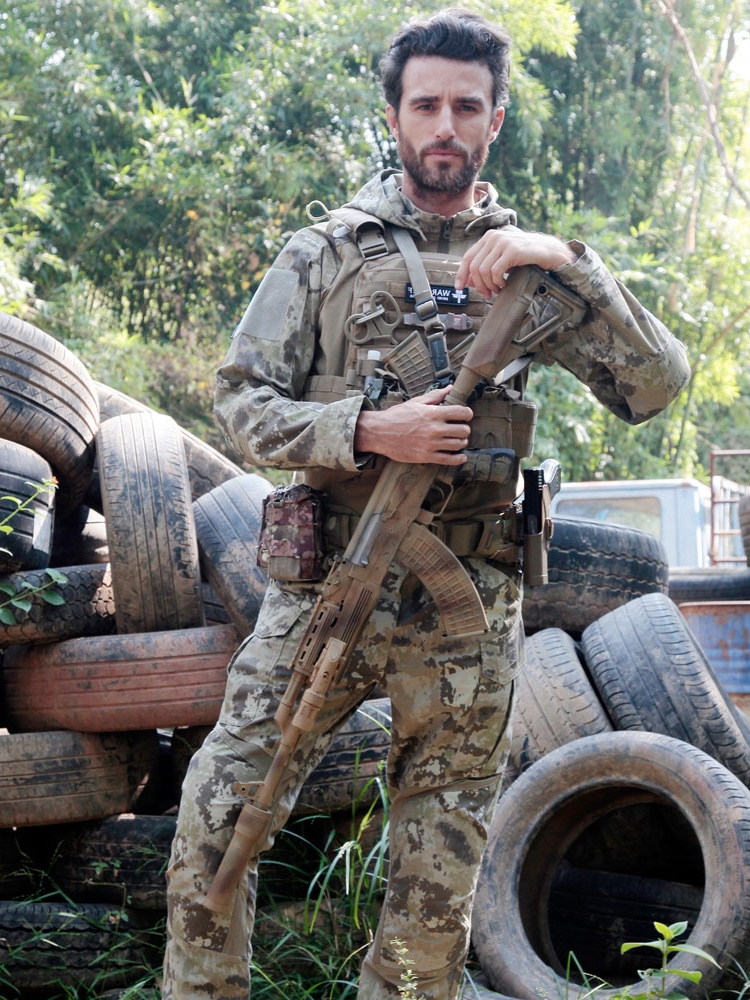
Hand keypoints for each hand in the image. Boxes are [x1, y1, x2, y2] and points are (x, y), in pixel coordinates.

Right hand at [354, 384, 472, 465]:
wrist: (379, 432)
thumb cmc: (397, 416)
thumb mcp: (416, 402)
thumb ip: (435, 396)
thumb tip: (450, 388)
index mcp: (433, 413)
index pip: (462, 413)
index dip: (467, 414)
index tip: (465, 416)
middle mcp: (434, 429)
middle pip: (463, 430)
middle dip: (464, 429)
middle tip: (460, 429)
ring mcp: (431, 444)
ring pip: (459, 445)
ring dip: (461, 442)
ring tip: (457, 441)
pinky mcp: (426, 456)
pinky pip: (449, 460)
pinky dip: (458, 459)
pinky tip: (460, 456)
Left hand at [455, 225, 574, 298]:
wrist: (548, 251)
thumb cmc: (525, 256)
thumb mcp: (502, 260)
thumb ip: (486, 267)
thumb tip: (468, 281)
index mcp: (489, 237)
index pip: (468, 257)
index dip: (461, 274)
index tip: (460, 287)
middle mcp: (494, 237)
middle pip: (474, 266)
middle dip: (479, 285)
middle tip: (487, 294)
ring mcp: (503, 242)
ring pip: (483, 270)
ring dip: (489, 285)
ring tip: (497, 289)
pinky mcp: (512, 250)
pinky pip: (495, 271)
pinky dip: (497, 282)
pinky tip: (504, 285)